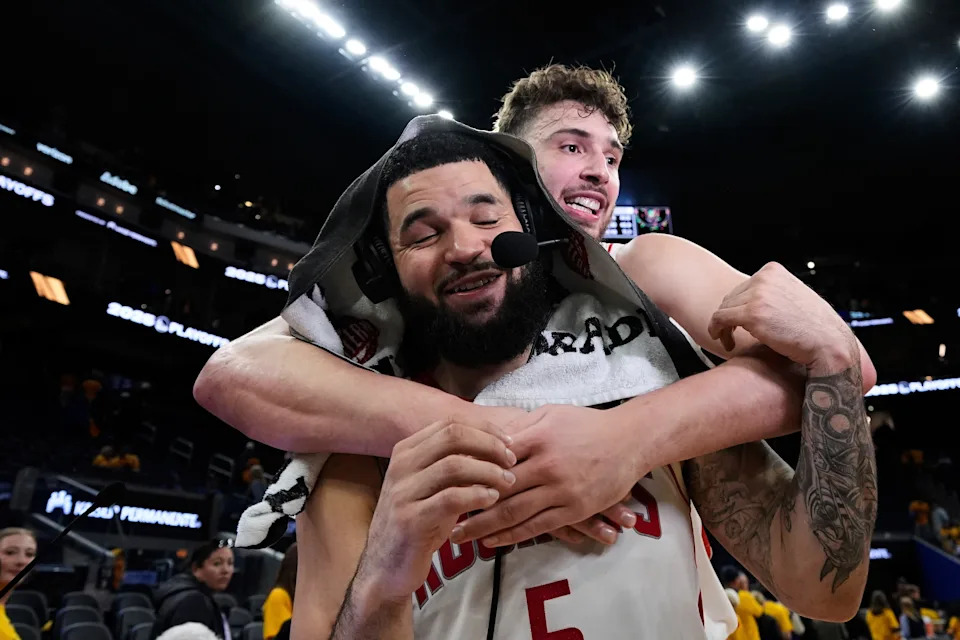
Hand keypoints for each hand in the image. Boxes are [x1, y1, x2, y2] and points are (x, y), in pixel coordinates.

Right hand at [357, 416, 516, 601]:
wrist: (386, 567)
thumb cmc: (418, 523)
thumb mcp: (432, 486)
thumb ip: (454, 464)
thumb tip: (495, 444)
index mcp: (406, 451)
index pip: (450, 424)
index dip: (484, 430)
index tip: (507, 442)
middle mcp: (401, 466)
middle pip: (453, 437)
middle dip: (489, 445)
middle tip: (510, 462)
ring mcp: (403, 492)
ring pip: (454, 465)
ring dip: (489, 471)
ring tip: (507, 482)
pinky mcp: (410, 520)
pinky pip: (451, 498)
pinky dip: (477, 495)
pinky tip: (491, 500)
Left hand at [450, 404, 643, 547]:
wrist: (629, 440)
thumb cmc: (586, 424)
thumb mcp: (550, 414)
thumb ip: (519, 428)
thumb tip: (488, 440)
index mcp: (537, 438)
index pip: (493, 457)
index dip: (468, 471)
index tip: (445, 483)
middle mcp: (547, 465)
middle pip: (498, 490)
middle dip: (467, 505)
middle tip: (442, 516)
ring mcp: (561, 490)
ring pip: (514, 513)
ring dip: (484, 527)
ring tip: (460, 536)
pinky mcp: (575, 509)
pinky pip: (538, 526)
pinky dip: (512, 535)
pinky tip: (492, 541)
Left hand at [707, 262, 856, 371]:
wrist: (829, 344)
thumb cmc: (814, 326)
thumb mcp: (793, 296)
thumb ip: (772, 292)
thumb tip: (750, 298)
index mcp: (773, 271)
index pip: (742, 288)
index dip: (738, 307)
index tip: (739, 322)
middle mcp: (764, 278)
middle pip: (730, 298)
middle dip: (729, 317)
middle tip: (732, 334)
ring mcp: (757, 295)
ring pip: (723, 309)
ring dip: (723, 327)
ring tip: (730, 341)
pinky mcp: (752, 314)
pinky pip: (720, 320)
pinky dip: (717, 331)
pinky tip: (726, 343)